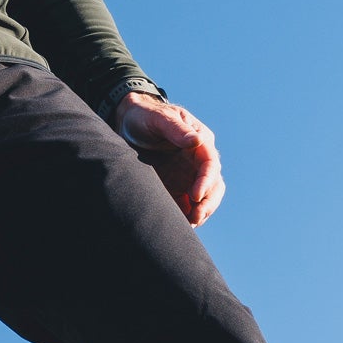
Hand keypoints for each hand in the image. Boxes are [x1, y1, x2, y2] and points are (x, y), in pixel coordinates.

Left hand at [113, 92, 224, 227]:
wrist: (128, 123)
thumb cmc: (145, 116)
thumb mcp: (158, 118)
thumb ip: (175, 128)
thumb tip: (196, 141)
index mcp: (200, 142)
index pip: (210, 164)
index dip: (206, 182)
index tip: (195, 196)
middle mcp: (198, 161)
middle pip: (214, 185)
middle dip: (208, 203)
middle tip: (196, 217)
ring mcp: (188, 175)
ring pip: (204, 198)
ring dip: (200, 213)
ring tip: (189, 225)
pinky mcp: (177, 187)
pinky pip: (186, 205)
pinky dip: (185, 216)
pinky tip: (178, 225)